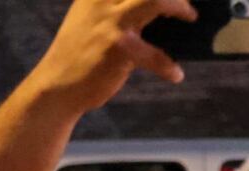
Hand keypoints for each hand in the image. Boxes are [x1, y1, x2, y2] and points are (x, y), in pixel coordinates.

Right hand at [26, 0, 196, 114]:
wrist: (58, 84)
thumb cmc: (81, 52)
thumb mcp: (91, 16)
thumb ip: (115, 6)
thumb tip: (156, 4)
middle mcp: (103, 0)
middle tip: (186, 2)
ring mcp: (111, 22)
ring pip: (155, 0)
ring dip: (178, 6)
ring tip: (190, 16)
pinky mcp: (119, 48)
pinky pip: (156, 55)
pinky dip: (169, 67)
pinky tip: (175, 74)